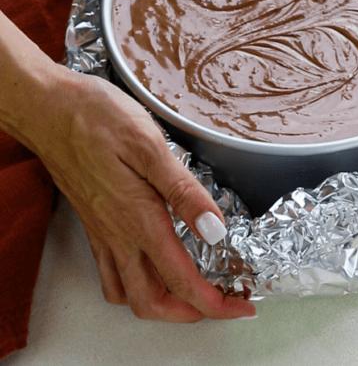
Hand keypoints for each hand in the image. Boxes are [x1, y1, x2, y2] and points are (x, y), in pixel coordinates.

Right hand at [28, 68, 255, 320]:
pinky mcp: (94, 223)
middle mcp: (118, 235)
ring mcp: (103, 232)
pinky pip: (111, 273)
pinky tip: (154, 268)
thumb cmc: (97, 118)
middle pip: (152, 301)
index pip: (181, 280)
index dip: (215, 303)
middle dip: (190, 314)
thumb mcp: (150, 145)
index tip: (242, 307)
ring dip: (163, 303)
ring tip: (195, 294)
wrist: (49, 109)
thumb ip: (184, 192)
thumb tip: (215, 230)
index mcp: (139, 220)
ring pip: (129, 293)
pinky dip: (136, 285)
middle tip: (224, 305)